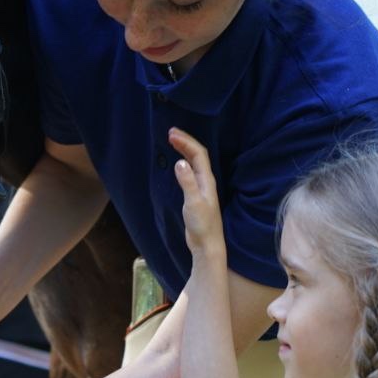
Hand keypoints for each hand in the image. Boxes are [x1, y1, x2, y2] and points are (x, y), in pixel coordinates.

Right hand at [168, 128, 223, 257]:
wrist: (206, 245)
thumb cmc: (202, 226)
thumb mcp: (193, 203)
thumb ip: (187, 182)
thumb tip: (180, 162)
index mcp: (207, 180)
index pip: (198, 154)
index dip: (186, 142)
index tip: (171, 134)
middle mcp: (206, 182)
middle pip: (197, 155)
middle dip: (185, 142)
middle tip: (170, 132)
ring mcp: (201, 188)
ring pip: (195, 163)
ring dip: (185, 150)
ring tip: (173, 141)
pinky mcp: (196, 196)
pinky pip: (190, 172)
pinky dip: (184, 162)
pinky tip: (177, 164)